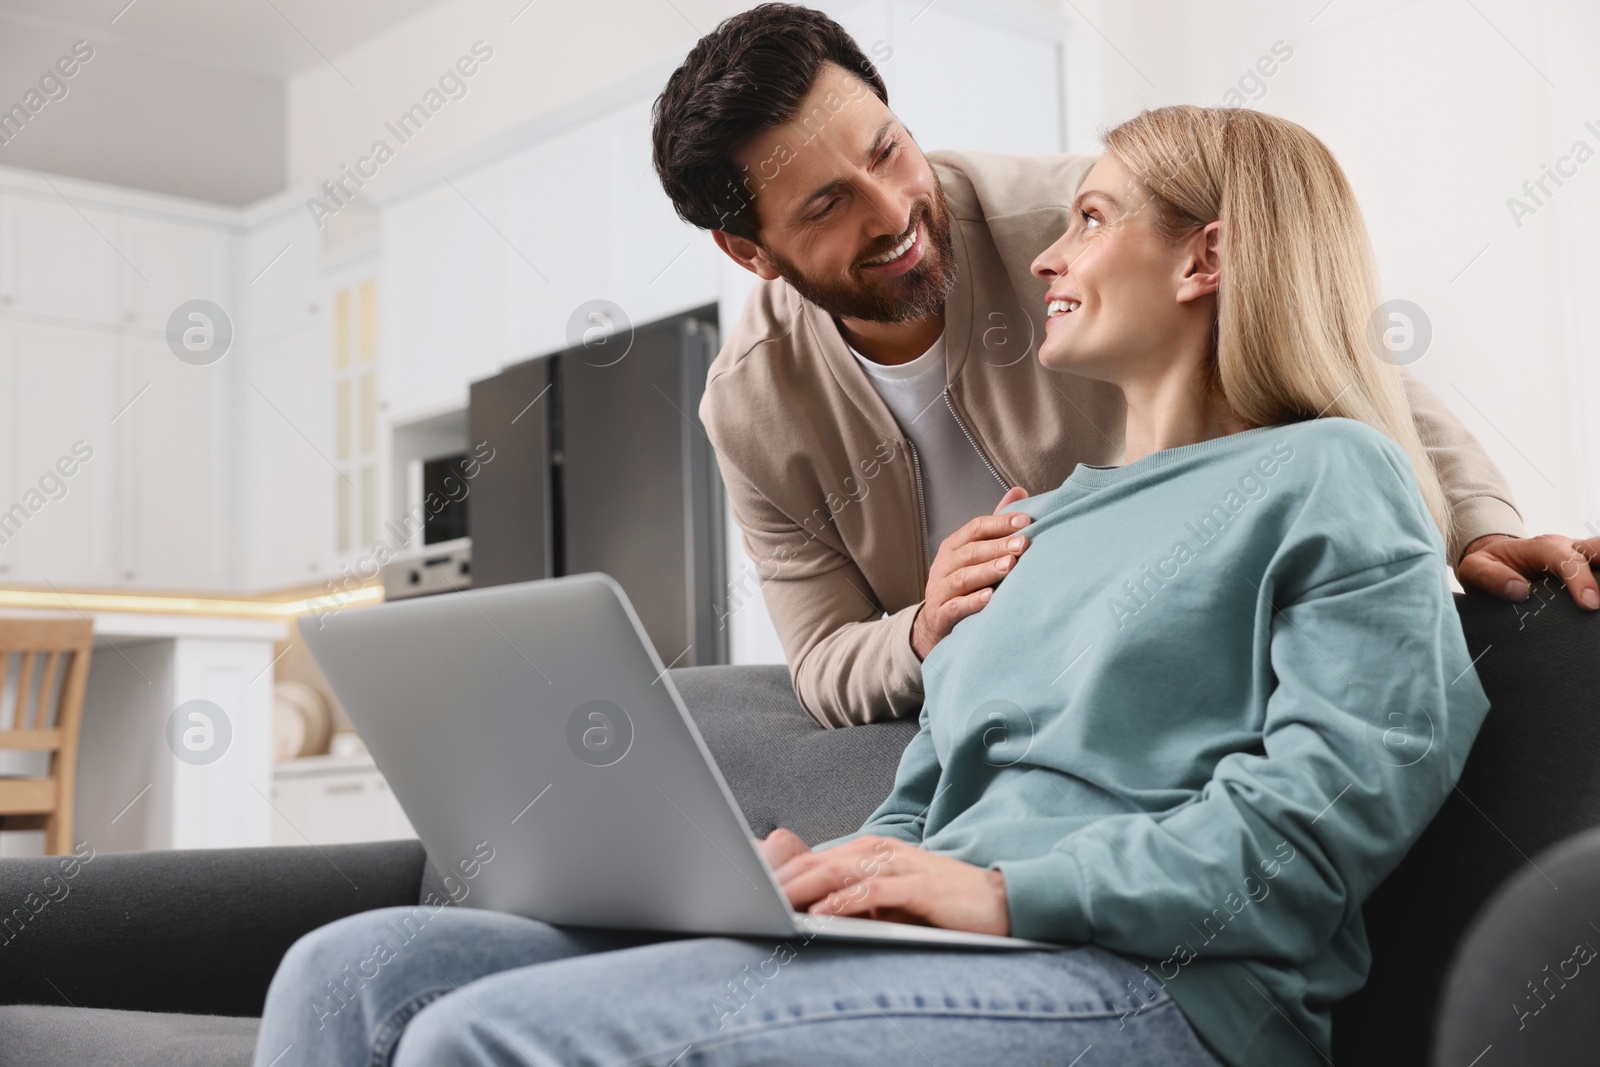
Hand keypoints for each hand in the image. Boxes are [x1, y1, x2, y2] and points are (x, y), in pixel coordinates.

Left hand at [766, 832, 1010, 936]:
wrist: (998, 902)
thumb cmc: (940, 905)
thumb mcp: (888, 902)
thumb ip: (852, 899)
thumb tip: (808, 912)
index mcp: (869, 852)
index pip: (813, 860)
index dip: (779, 875)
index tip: (747, 890)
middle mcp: (880, 851)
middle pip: (818, 861)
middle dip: (780, 880)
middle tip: (747, 896)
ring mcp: (901, 865)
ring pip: (839, 870)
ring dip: (803, 887)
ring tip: (772, 902)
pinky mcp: (920, 885)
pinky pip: (875, 890)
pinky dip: (846, 900)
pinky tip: (823, 910)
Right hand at [911, 487, 1031, 658]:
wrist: (935, 624)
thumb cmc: (964, 584)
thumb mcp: (976, 553)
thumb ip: (996, 525)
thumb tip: (1019, 491)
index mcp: (953, 547)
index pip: (975, 528)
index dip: (999, 523)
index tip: (1025, 521)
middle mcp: (944, 565)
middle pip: (971, 552)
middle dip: (998, 546)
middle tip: (1022, 544)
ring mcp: (940, 590)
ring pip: (963, 577)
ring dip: (987, 571)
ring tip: (1009, 566)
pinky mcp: (940, 615)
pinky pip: (955, 607)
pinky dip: (973, 602)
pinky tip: (991, 598)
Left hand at [1457, 533, 1599, 609]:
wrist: (1495, 561)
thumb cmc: (1487, 565)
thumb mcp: (1474, 568)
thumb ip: (1491, 576)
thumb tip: (1520, 591)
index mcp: (1542, 546)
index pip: (1567, 559)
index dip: (1580, 579)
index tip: (1589, 604)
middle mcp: (1568, 548)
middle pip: (1598, 549)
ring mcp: (1581, 558)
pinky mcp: (1585, 572)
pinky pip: (1598, 573)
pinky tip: (1597, 609)